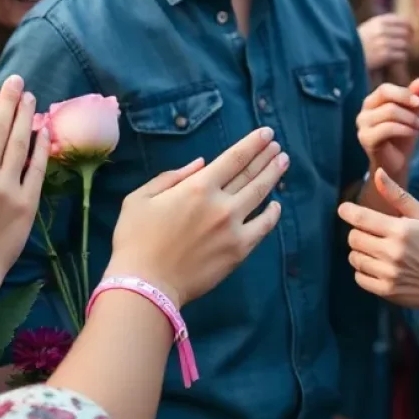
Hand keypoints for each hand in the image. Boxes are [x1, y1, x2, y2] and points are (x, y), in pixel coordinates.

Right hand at [106, 127, 288, 306]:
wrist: (145, 285)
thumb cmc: (136, 239)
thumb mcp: (141, 198)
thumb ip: (171, 177)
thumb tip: (201, 164)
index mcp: (198, 186)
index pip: (234, 158)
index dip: (253, 143)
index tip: (266, 133)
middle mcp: (221, 203)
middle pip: (251, 173)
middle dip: (266, 156)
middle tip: (277, 146)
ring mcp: (233, 228)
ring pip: (260, 195)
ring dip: (273, 176)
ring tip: (282, 162)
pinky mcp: (239, 251)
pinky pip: (263, 228)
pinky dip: (272, 214)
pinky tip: (276, 204)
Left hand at [339, 169, 418, 316]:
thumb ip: (397, 195)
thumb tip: (378, 173)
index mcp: (400, 230)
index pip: (361, 218)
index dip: (347, 212)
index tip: (344, 210)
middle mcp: (392, 252)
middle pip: (353, 238)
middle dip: (359, 233)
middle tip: (373, 235)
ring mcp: (388, 273)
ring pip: (354, 257)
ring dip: (361, 253)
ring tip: (377, 252)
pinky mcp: (385, 291)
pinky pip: (358, 277)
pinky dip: (364, 271)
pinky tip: (379, 267)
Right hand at [356, 80, 418, 184]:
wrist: (396, 162)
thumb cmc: (403, 135)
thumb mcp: (413, 113)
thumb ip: (417, 96)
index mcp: (372, 102)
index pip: (385, 89)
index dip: (403, 93)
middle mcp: (364, 112)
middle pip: (386, 96)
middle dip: (408, 106)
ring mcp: (362, 126)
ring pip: (389, 111)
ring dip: (409, 119)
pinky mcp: (366, 139)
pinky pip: (387, 128)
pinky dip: (404, 129)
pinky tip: (413, 133)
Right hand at [358, 14, 411, 71]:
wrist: (345, 55)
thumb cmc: (357, 42)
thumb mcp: (368, 27)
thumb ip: (382, 24)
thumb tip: (403, 26)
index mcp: (378, 21)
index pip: (402, 21)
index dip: (409, 27)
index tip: (410, 32)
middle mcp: (382, 30)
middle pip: (406, 33)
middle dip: (407, 39)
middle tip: (405, 45)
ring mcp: (383, 42)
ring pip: (405, 45)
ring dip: (403, 50)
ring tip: (398, 53)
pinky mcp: (384, 55)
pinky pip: (401, 55)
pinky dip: (400, 58)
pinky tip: (395, 60)